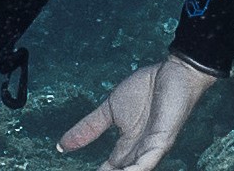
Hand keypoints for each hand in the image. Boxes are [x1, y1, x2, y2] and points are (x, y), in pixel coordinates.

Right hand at [56, 57, 220, 170]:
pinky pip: (148, 161)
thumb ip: (88, 129)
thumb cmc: (146, 90)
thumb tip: (60, 145)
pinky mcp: (162, 140)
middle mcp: (139, 151)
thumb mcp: (108, 111)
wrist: (172, 72)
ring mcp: (151, 147)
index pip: (110, 169)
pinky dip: (137, 170)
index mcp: (127, 146)